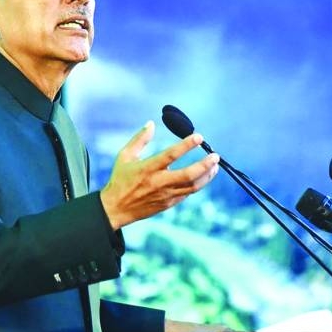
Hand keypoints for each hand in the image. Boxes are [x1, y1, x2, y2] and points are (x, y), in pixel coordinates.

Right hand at [100, 121, 219, 229]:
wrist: (116, 208)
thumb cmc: (120, 179)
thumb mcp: (124, 156)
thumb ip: (139, 139)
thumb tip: (151, 123)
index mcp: (147, 168)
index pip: (171, 155)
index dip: (186, 145)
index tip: (198, 137)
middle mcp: (158, 182)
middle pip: (188, 175)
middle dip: (205, 165)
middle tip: (215, 156)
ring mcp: (165, 195)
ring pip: (193, 186)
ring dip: (207, 176)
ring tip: (215, 166)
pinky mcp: (169, 204)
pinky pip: (188, 193)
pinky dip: (198, 184)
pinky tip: (204, 176)